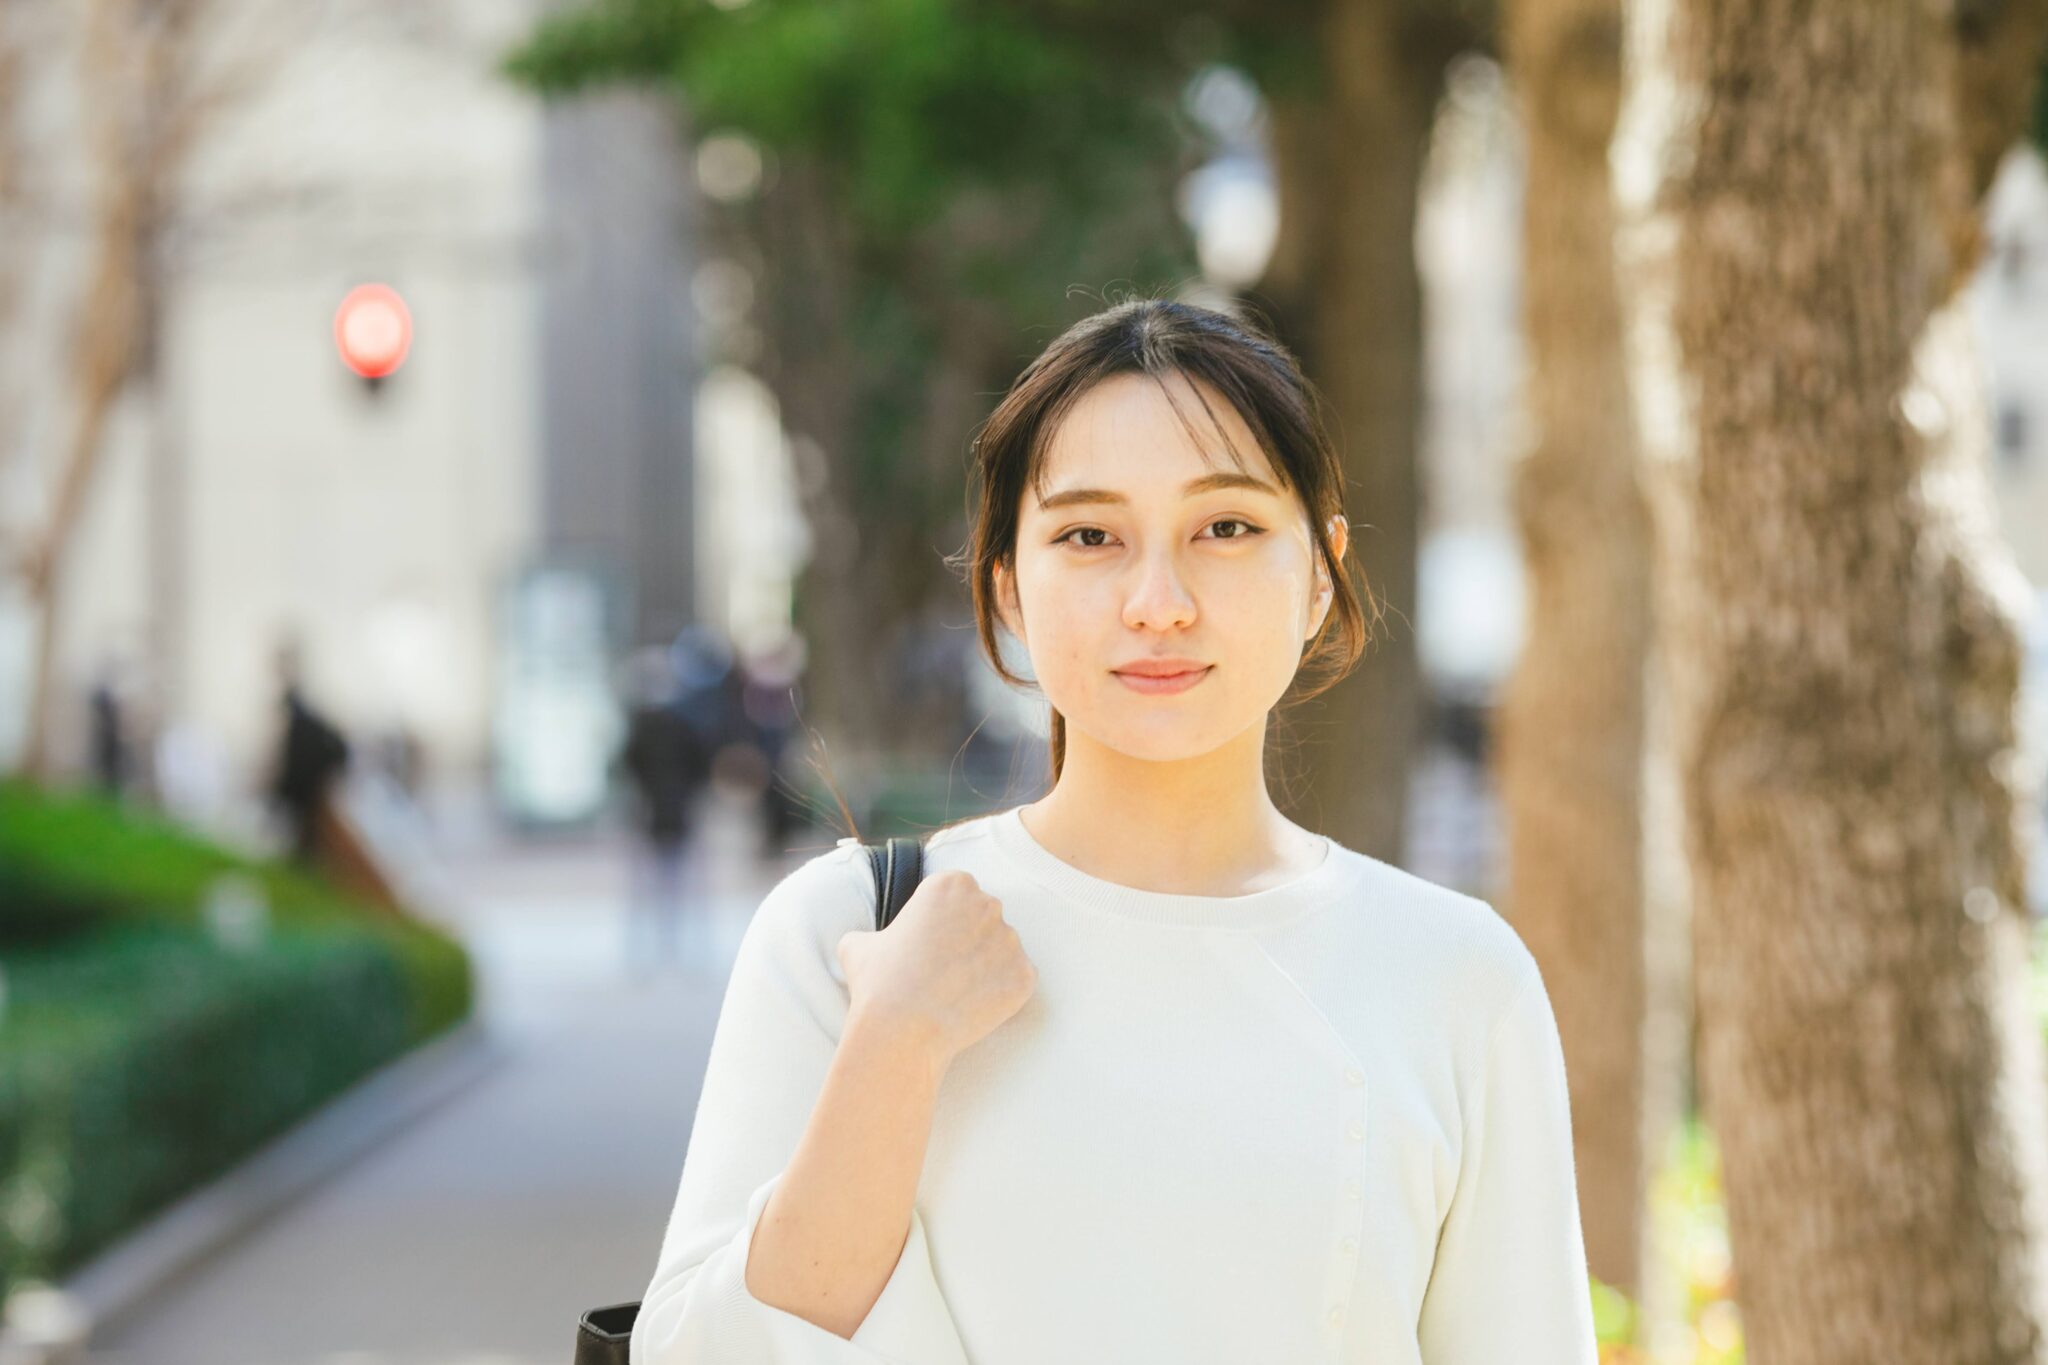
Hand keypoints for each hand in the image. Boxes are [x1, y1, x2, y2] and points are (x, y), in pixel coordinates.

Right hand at [837, 869, 1038, 1068]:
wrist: (903, 1030)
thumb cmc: (879, 983)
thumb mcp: (857, 944)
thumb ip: (871, 933)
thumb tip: (864, 942)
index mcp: (951, 885)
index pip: (958, 896)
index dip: (944, 923)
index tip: (931, 945)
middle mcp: (987, 904)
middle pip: (985, 918)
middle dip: (970, 941)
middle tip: (945, 971)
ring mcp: (1011, 940)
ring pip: (1003, 950)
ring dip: (987, 967)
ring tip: (958, 993)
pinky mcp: (1025, 975)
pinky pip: (1018, 980)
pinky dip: (1002, 994)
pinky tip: (975, 1006)